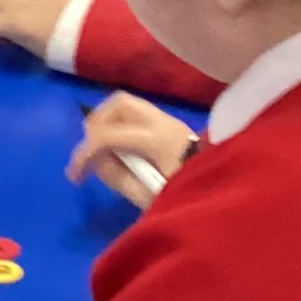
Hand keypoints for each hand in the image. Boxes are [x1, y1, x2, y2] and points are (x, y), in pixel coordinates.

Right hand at [68, 93, 197, 208]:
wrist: (225, 191)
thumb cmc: (188, 196)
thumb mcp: (150, 197)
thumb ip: (118, 178)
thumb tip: (96, 161)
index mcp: (158, 140)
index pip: (108, 135)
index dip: (83, 154)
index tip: (76, 177)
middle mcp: (162, 121)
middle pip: (119, 103)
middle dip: (95, 124)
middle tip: (88, 149)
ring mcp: (168, 119)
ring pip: (127, 103)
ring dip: (107, 121)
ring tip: (100, 147)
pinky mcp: (170, 125)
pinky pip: (137, 114)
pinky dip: (121, 124)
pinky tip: (120, 147)